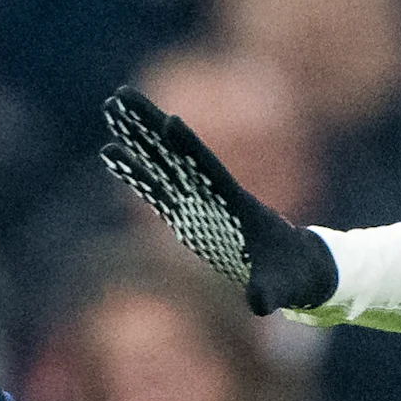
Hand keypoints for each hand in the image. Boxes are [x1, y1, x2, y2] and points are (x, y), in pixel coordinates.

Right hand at [98, 88, 339, 314]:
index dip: (190, 149)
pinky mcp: (185, 212)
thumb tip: (260, 305)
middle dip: (150, 126)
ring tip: (112, 105)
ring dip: (137, 135)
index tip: (170, 121)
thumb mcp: (281, 286)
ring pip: (162, 161)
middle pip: (177, 153)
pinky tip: (110, 152)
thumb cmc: (290, 275)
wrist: (291, 267)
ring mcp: (196, 200)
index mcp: (235, 204)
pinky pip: (154, 187)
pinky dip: (133, 171)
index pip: (208, 170)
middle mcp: (212, 194)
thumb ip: (268, 293)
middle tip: (121, 96)